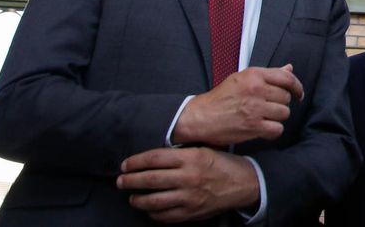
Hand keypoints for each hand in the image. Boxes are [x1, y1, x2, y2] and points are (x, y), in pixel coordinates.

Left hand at [117, 146, 258, 221]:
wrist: (244, 183)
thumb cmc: (222, 164)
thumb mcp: (203, 150)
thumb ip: (180, 154)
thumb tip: (151, 158)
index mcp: (191, 157)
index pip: (155, 158)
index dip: (136, 162)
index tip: (125, 164)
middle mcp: (189, 177)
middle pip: (150, 179)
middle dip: (130, 180)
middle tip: (121, 180)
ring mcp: (189, 197)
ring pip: (153, 200)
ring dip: (137, 199)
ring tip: (132, 197)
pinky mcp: (191, 212)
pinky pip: (164, 215)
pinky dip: (152, 212)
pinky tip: (149, 208)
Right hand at [172, 64, 302, 147]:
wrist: (201, 117)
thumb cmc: (221, 97)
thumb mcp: (242, 78)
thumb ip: (268, 75)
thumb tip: (290, 68)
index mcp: (254, 75)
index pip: (287, 78)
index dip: (297, 87)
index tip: (298, 94)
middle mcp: (256, 89)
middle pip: (286, 97)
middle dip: (280, 104)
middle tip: (269, 107)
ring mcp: (255, 108)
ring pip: (284, 113)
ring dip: (277, 118)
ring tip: (264, 117)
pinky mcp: (253, 126)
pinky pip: (277, 129)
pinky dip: (273, 131)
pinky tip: (264, 128)